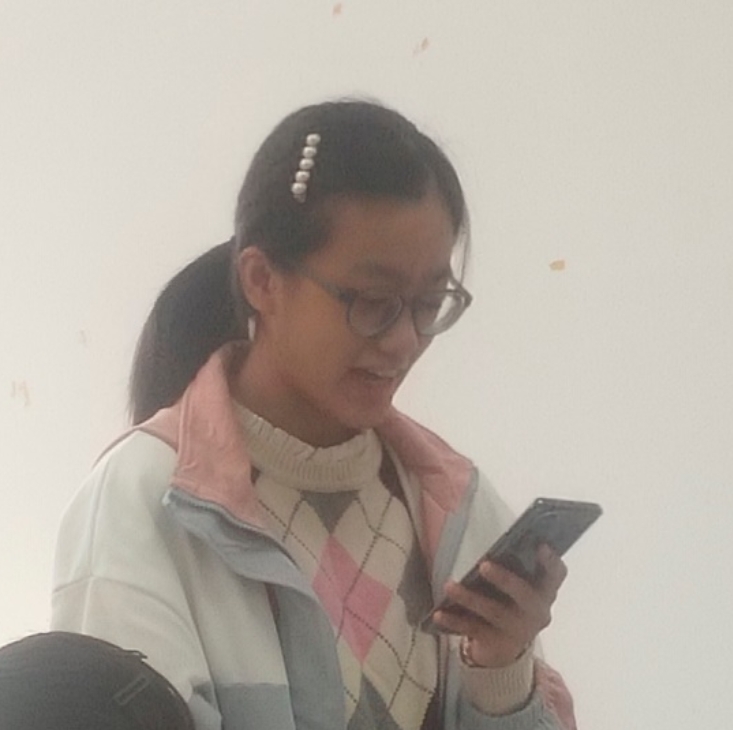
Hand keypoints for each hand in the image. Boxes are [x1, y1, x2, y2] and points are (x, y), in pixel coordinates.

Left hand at [432, 545, 567, 667]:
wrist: (504, 649)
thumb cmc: (509, 603)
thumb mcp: (516, 587)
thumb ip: (513, 568)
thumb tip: (495, 546)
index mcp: (544, 592)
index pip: (557, 575)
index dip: (552, 562)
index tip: (541, 546)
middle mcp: (536, 612)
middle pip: (525, 595)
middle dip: (505, 579)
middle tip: (484, 565)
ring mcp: (518, 631)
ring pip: (494, 612)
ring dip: (470, 598)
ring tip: (449, 586)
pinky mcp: (498, 644)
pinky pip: (474, 630)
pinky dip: (455, 620)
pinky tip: (439, 614)